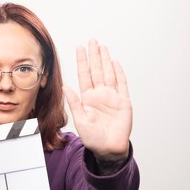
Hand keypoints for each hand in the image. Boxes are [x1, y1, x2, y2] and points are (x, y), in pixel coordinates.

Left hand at [63, 39, 131, 162]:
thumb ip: (74, 102)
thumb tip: (65, 86)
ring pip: (109, 74)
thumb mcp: (80, 120)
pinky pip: (122, 84)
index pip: (84, 75)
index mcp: (87, 98)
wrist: (109, 149)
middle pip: (97, 70)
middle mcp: (99, 95)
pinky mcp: (123, 102)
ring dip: (106, 61)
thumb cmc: (93, 138)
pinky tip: (115, 63)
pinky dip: (119, 73)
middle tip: (92, 41)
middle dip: (94, 56)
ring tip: (103, 47)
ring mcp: (112, 97)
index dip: (82, 61)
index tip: (79, 48)